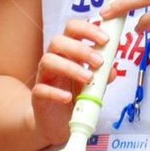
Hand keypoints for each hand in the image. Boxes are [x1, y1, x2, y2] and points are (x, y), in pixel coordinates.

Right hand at [30, 19, 110, 145]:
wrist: (59, 122)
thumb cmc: (77, 94)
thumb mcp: (95, 83)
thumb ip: (103, 75)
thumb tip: (112, 70)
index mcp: (69, 50)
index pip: (73, 29)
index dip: (88, 29)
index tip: (106, 40)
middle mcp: (54, 59)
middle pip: (58, 41)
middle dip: (80, 49)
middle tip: (99, 61)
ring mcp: (44, 76)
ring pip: (48, 61)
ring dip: (70, 67)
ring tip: (88, 78)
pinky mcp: (37, 96)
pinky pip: (40, 89)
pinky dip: (55, 92)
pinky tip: (69, 98)